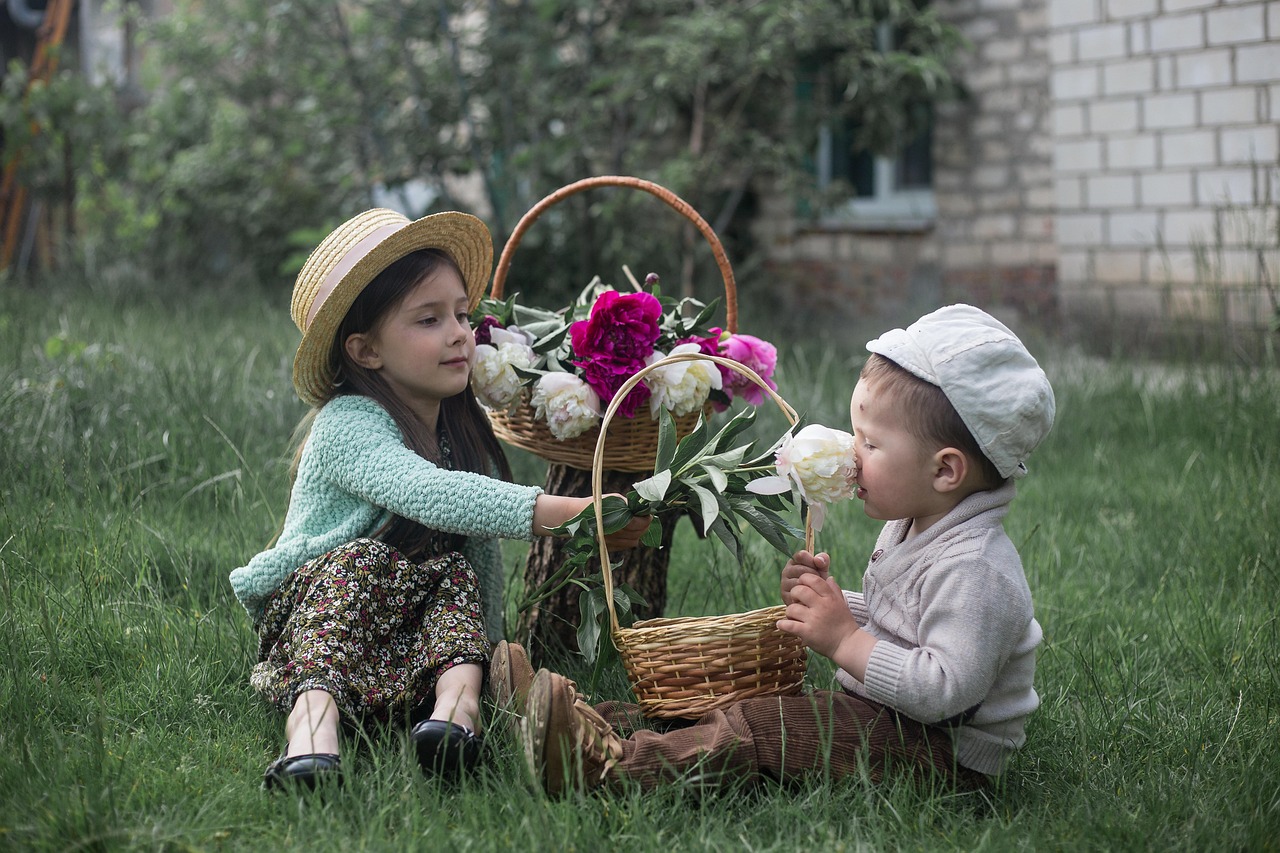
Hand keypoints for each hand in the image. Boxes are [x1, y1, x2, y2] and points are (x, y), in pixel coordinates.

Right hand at [532, 493, 650, 548]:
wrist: (575, 516)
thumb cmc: (595, 505)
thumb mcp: (613, 499)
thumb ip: (629, 505)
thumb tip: (643, 510)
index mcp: (616, 521)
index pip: (639, 524)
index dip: (647, 519)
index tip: (648, 514)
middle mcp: (613, 536)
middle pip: (638, 535)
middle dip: (644, 527)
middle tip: (645, 518)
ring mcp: (610, 544)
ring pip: (632, 542)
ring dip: (637, 534)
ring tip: (636, 524)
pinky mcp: (607, 548)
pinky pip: (624, 546)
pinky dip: (628, 539)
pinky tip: (626, 531)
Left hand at [776, 571, 862, 663]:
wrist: (847, 644)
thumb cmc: (844, 623)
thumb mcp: (842, 604)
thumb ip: (834, 590)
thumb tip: (828, 577)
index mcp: (830, 598)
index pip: (814, 580)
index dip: (804, 579)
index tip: (802, 585)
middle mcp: (821, 606)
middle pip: (799, 591)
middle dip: (794, 594)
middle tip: (796, 601)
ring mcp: (814, 620)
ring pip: (792, 608)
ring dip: (790, 612)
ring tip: (794, 617)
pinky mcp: (807, 633)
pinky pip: (788, 625)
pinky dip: (782, 625)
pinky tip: (782, 625)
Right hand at [781, 550, 829, 604]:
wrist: (814, 600)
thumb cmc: (818, 581)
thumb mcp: (822, 569)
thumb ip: (823, 560)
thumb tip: (818, 559)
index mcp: (794, 561)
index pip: (801, 555)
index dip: (812, 561)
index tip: (817, 567)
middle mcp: (786, 571)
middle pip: (801, 569)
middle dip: (813, 575)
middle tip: (817, 580)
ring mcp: (784, 583)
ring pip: (799, 581)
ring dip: (810, 585)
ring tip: (814, 588)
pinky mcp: (784, 595)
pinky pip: (797, 593)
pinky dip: (806, 594)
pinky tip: (809, 595)